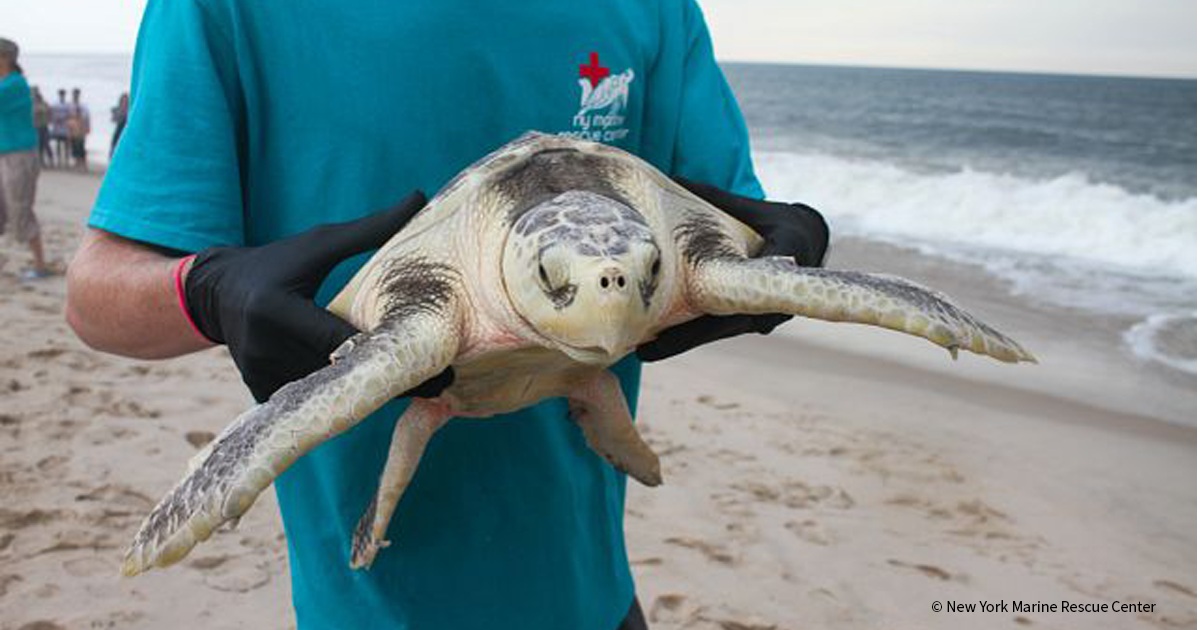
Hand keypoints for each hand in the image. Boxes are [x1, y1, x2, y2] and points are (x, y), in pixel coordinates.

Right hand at [182, 192, 454, 401]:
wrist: (217, 292)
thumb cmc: (277, 262)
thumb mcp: (319, 242)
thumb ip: (370, 229)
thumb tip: (418, 197)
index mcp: (278, 309)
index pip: (342, 339)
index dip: (385, 353)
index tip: (432, 366)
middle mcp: (265, 346)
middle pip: (339, 372)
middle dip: (388, 379)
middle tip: (441, 386)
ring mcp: (259, 372)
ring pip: (326, 390)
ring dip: (366, 391)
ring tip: (420, 392)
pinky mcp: (259, 389)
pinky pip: (310, 399)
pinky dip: (338, 396)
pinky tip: (372, 396)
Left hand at [636, 177, 829, 361]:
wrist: (810, 242)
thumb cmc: (778, 221)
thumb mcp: (753, 208)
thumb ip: (715, 197)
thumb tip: (675, 177)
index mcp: (777, 266)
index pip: (738, 294)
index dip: (706, 310)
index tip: (676, 318)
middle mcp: (773, 300)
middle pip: (723, 325)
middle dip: (684, 339)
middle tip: (646, 352)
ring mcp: (764, 315)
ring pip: (721, 330)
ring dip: (686, 340)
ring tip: (647, 351)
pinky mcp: (754, 320)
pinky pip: (723, 327)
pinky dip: (695, 332)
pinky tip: (662, 340)